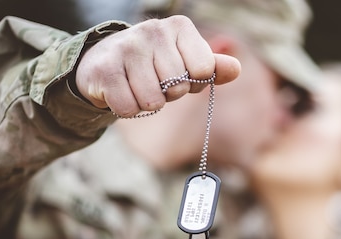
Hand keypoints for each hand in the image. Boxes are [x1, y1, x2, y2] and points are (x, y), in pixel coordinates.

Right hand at [75, 15, 240, 116]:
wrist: (104, 60)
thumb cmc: (153, 64)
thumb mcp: (186, 62)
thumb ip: (212, 66)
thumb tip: (236, 69)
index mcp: (179, 27)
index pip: (203, 70)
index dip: (193, 82)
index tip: (179, 73)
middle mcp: (153, 30)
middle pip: (177, 88)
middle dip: (168, 94)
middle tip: (154, 81)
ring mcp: (127, 48)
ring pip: (153, 101)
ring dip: (146, 103)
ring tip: (137, 85)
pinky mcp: (105, 69)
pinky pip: (128, 108)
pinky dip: (126, 109)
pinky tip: (120, 90)